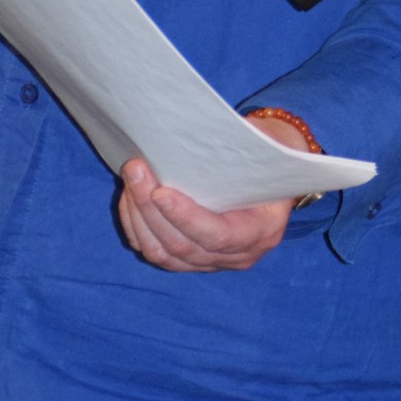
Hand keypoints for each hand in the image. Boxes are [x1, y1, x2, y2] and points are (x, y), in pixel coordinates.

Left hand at [116, 114, 309, 271]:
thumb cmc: (266, 156)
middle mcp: (239, 255)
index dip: (186, 218)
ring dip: (139, 218)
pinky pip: (157, 253)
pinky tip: (129, 199)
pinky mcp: (191, 260)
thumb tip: (190, 138)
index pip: (219, 235)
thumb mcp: (263, 151)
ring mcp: (213, 262)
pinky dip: (137, 227)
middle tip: (135, 170)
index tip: (160, 192)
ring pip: (164, 253)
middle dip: (151, 209)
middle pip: (183, 245)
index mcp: (263, 230)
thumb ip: (236, 153)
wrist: (271, 174)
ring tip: (129, 181)